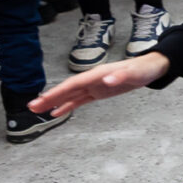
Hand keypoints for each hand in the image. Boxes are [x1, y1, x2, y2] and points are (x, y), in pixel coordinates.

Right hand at [31, 51, 169, 115]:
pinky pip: (79, 100)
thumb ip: (120, 76)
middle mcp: (92, 80)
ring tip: (38, 111)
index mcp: (96, 74)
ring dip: (54, 102)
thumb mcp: (134, 74)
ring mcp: (94, 86)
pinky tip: (56, 113)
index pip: (72, 84)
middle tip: (31, 107)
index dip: (57, 92)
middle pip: (66, 90)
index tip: (43, 99)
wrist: (151, 68)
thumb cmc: (142, 69)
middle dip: (49, 98)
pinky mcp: (98, 93)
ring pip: (70, 95)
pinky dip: (67, 106)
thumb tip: (106, 80)